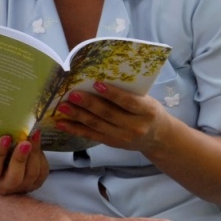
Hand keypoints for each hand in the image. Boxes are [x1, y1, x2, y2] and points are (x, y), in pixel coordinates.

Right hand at [0, 131, 48, 194]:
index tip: (5, 137)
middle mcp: (4, 187)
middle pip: (15, 177)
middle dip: (20, 158)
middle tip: (25, 142)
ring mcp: (21, 187)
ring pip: (31, 174)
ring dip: (34, 154)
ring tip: (35, 135)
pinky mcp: (34, 184)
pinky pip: (41, 172)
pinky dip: (41, 157)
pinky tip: (38, 143)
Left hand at [53, 82, 170, 153]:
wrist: (158, 138)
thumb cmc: (148, 111)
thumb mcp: (146, 100)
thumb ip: (128, 92)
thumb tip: (99, 76)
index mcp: (147, 111)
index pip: (128, 101)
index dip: (112, 93)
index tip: (96, 83)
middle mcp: (135, 126)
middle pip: (108, 114)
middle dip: (88, 104)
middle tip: (72, 94)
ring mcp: (123, 137)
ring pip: (97, 125)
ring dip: (77, 116)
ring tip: (63, 107)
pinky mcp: (112, 143)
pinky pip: (91, 135)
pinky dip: (75, 129)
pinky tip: (62, 123)